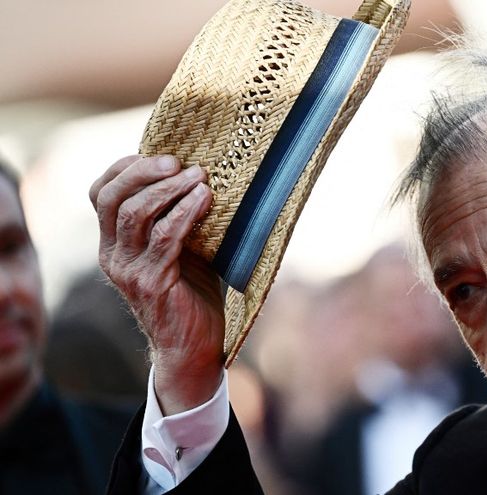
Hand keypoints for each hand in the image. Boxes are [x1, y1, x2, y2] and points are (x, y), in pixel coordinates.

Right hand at [89, 155, 223, 414]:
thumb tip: (199, 172)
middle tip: (178, 162)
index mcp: (112, 243)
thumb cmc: (193, 292)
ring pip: (135, 214)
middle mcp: (112, 255)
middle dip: (143, 172)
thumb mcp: (181, 247)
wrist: (194, 345)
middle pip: (111, 198)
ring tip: (199, 176)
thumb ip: (177, 216)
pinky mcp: (151, 282)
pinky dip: (185, 212)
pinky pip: (165, 237)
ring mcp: (128, 270)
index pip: (100, 193)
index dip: (125, 168)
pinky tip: (205, 199)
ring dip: (169, 189)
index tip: (160, 155)